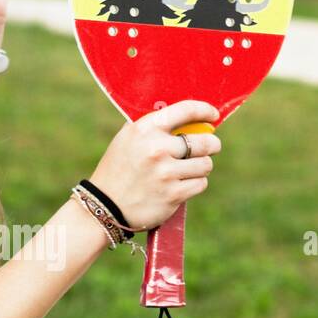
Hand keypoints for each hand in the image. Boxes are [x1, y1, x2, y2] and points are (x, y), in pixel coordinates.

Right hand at [88, 100, 222, 231]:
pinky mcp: (173, 195)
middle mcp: (156, 149)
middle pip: (205, 141)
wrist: (104, 206)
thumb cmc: (119, 169)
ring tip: (189, 169)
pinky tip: (183, 184)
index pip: (185, 110)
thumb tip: (182, 115)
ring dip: (201, 167)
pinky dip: (196, 184)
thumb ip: (151, 125)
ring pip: (205, 164)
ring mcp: (166, 173)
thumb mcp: (127, 139)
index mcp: (145, 129)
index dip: (204, 111)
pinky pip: (201, 184)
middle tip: (210, 147)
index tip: (212, 115)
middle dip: (212, 144)